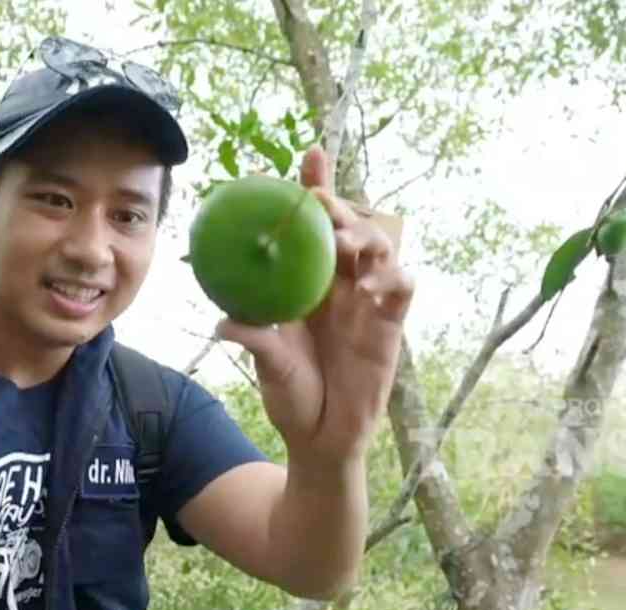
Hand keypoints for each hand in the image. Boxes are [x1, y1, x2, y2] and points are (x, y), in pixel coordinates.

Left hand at [216, 146, 414, 467]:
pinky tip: (373, 283)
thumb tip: (223, 322)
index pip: (312, 228)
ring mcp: (368, 302)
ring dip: (365, 236)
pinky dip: (393, 277)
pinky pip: (402, 289)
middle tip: (318, 201)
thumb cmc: (291, 394)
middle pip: (349, 228)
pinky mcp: (390, 326)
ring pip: (380, 248)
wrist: (319, 438)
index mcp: (306, 282)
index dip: (315, 189)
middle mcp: (339, 285)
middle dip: (338, 205)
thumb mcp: (267, 362)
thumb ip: (255, 338)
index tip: (309, 155)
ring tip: (345, 241)